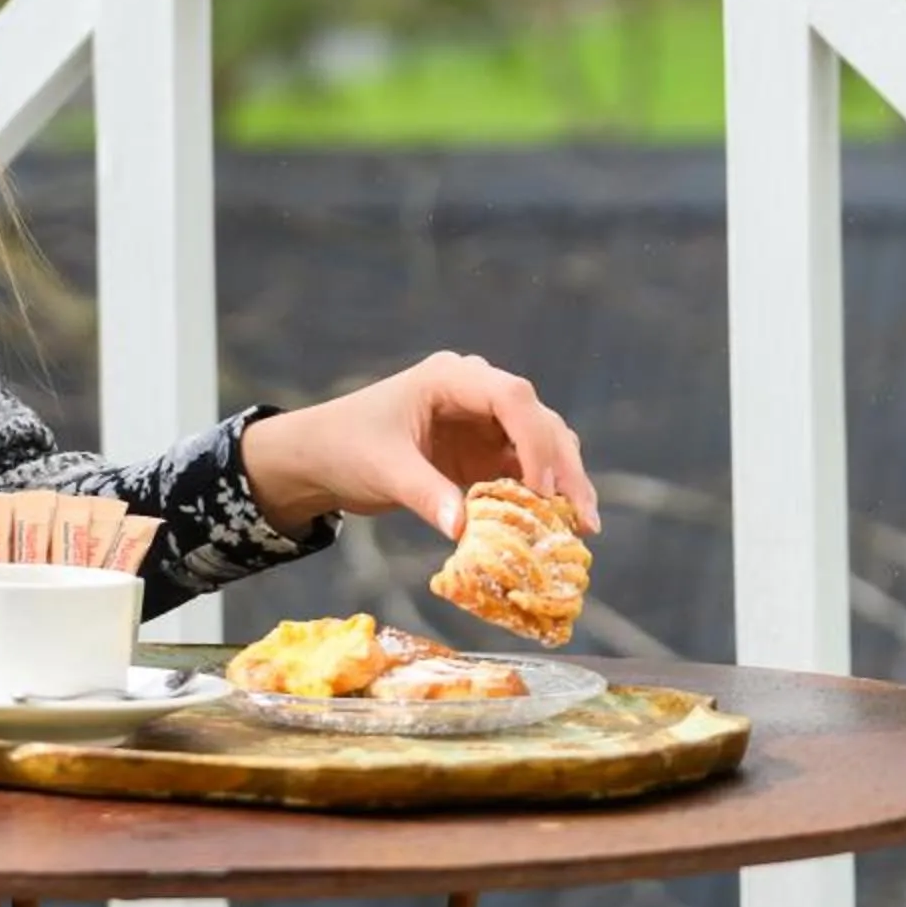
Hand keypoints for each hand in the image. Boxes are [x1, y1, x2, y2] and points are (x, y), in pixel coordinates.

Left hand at [241, 352, 598, 545]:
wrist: (323, 458)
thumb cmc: (347, 447)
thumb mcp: (383, 469)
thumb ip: (424, 494)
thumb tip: (463, 529)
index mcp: (451, 377)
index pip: (511, 396)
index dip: (535, 440)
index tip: (541, 489)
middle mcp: (477, 392)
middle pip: (538, 420)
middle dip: (564, 466)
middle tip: (582, 517)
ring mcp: (485, 422)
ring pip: (543, 444)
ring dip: (564, 482)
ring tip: (582, 527)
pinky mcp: (486, 452)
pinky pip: (526, 469)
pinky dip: (544, 496)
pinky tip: (559, 527)